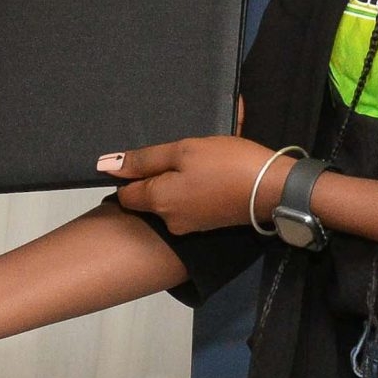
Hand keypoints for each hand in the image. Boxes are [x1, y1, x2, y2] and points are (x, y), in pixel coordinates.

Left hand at [99, 135, 294, 235]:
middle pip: (146, 197)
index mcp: (158, 202)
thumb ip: (144, 159)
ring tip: (196, 160)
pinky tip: (207, 173)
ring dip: (176, 181)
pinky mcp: (208, 223)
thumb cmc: (225, 164)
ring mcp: (190, 226)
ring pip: (168, 199)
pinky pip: (187, 203)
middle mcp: (169, 221)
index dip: (130, 174)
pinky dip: (192, 188)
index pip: (124, 194)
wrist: (273, 189)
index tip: (148, 157)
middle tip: (176, 154)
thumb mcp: (183, 151)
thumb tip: (104, 166)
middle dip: (155, 176)